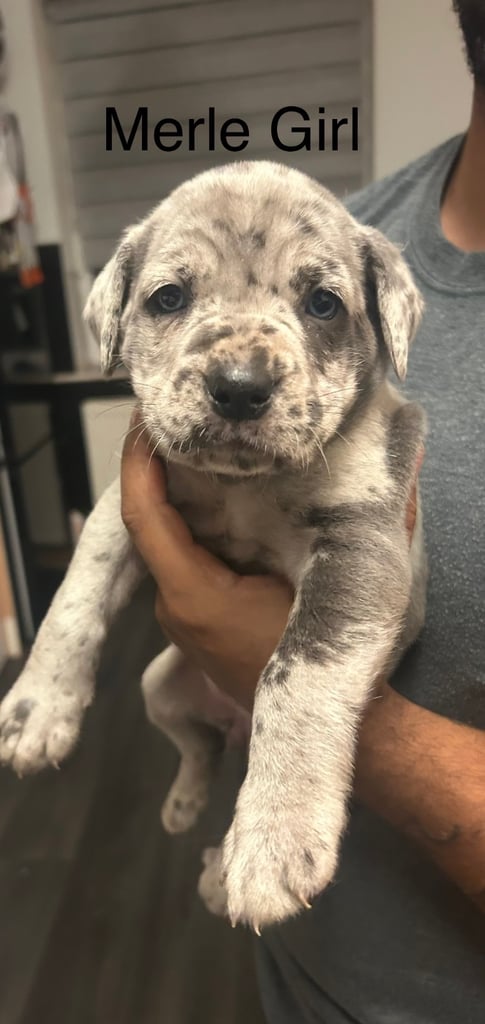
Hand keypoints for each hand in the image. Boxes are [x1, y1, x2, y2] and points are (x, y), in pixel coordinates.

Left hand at [121, 412, 421, 709]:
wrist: (318, 722)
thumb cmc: (311, 654)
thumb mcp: (311, 582)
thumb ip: (309, 526)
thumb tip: (339, 465)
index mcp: (190, 593)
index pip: (143, 517)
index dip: (137, 465)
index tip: (145, 423)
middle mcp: (173, 604)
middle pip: (149, 525)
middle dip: (158, 472)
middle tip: (175, 422)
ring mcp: (181, 615)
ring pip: (166, 543)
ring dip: (176, 499)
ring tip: (197, 448)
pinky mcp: (195, 620)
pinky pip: (182, 561)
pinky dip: (192, 526)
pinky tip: (217, 500)